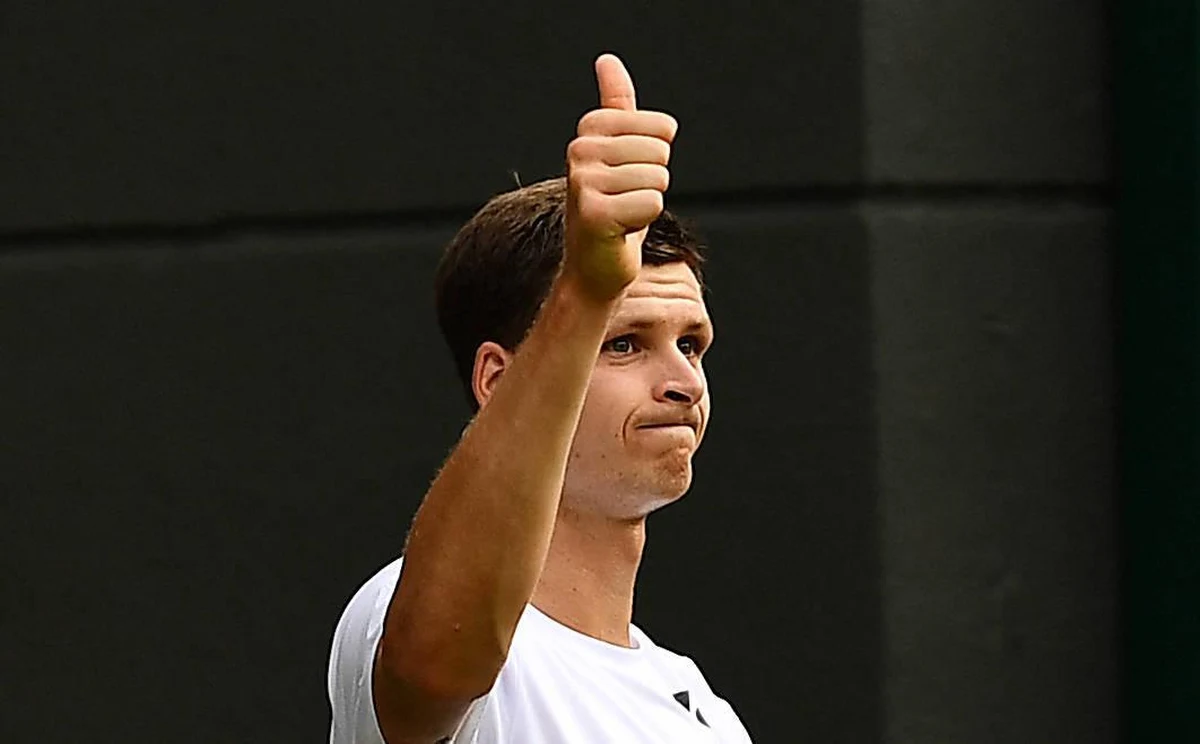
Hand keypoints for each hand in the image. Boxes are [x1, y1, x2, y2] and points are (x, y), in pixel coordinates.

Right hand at [563, 53, 678, 301]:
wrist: (593, 267)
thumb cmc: (613, 208)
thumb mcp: (617, 151)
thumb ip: (617, 106)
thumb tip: (607, 60)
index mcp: (590, 129)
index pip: (662, 128)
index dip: (658, 158)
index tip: (630, 177)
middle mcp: (579, 150)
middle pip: (661, 153)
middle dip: (653, 182)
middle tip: (626, 200)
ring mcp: (583, 181)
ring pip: (658, 179)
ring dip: (648, 203)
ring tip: (623, 214)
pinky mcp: (594, 213)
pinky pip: (651, 204)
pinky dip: (643, 222)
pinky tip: (620, 231)